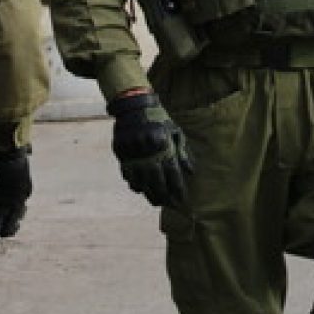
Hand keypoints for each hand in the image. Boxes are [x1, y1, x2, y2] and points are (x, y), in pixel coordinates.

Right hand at [107, 92, 192, 208]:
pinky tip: (142, 190)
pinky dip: (136, 185)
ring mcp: (133, 155)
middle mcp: (148, 152)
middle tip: (171, 206)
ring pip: (142, 183)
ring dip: (150, 195)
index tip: (183, 200)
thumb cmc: (159, 119)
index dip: (178, 189)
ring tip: (157, 202)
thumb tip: (191, 172)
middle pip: (157, 183)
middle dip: (165, 197)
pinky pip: (129, 177)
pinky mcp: (122, 156)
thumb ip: (182, 152)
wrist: (134, 107)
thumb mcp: (174, 131)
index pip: (173, 173)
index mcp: (163, 145)